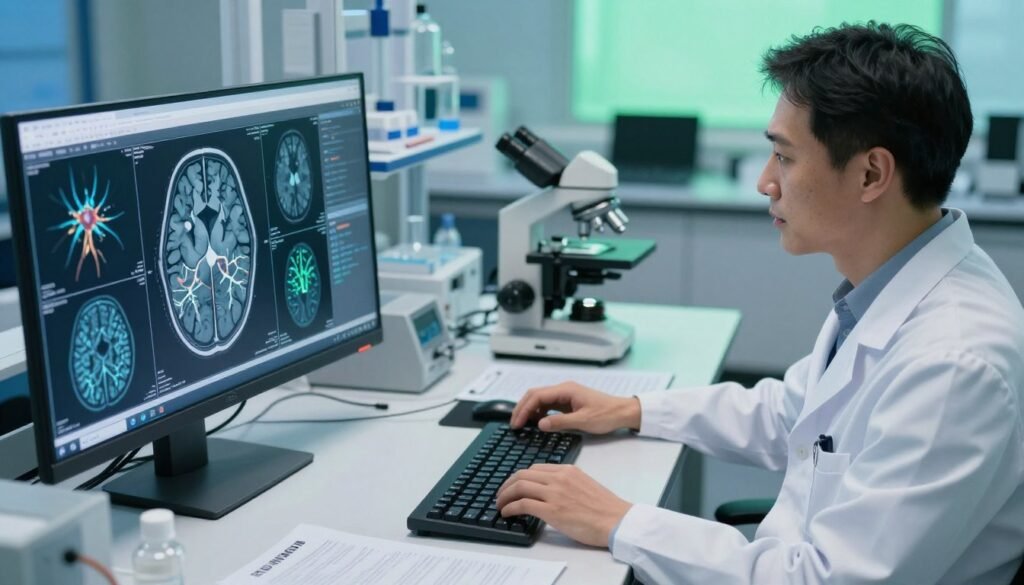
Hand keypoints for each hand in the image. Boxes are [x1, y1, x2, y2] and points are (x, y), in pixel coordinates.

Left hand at [496, 464, 631, 547]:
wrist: (617, 520)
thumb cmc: (605, 508)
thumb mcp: (585, 484)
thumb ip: (567, 483)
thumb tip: (550, 491)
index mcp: (567, 470)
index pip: (535, 468)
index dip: (519, 477)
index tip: (513, 485)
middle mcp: (559, 478)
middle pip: (522, 475)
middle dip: (507, 485)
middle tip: (501, 494)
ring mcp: (555, 493)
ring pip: (519, 486)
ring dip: (504, 495)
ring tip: (500, 504)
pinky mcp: (552, 510)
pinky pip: (522, 504)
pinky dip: (510, 507)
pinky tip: (507, 513)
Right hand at [509, 381, 640, 433]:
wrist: (623, 412)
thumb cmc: (607, 414)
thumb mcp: (583, 421)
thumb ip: (560, 422)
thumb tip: (540, 425)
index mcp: (566, 390)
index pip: (537, 396)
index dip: (524, 409)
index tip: (516, 423)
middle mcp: (563, 390)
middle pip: (535, 395)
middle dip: (522, 408)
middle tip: (514, 424)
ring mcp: (565, 395)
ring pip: (540, 400)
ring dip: (529, 410)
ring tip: (522, 425)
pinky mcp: (568, 402)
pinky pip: (548, 405)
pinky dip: (539, 413)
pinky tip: (537, 423)